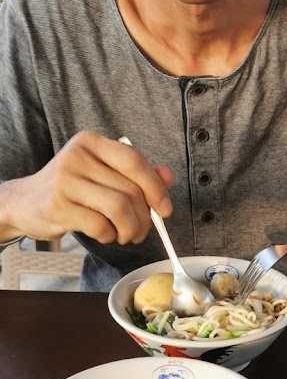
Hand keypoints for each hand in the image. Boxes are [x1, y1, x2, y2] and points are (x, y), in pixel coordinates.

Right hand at [4, 132, 172, 244]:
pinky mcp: (58, 206)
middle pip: (130, 190)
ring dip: (130, 229)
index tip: (165, 209)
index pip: (134, 161)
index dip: (156, 188)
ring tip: (126, 235)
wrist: (26, 202)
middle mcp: (77, 156)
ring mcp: (65, 180)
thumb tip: (167, 177)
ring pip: (119, 209)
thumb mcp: (101, 173)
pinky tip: (105, 235)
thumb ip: (134, 174)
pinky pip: (100, 225)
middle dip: (144, 218)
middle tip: (141, 230)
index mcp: (91, 142)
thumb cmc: (71, 188)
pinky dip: (109, 236)